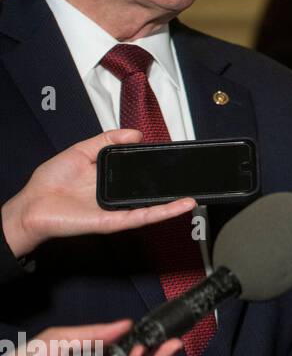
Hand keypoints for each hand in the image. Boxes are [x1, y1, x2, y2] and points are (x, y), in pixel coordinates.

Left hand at [1, 129, 195, 258]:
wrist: (33, 206)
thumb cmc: (50, 183)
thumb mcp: (80, 151)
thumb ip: (106, 140)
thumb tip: (135, 133)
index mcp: (110, 179)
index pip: (139, 173)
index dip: (156, 166)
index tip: (172, 157)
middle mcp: (117, 195)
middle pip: (150, 191)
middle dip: (171, 185)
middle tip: (188, 175)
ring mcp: (118, 209)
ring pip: (153, 207)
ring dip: (175, 203)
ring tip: (194, 195)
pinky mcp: (116, 221)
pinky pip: (144, 216)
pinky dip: (165, 212)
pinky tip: (182, 205)